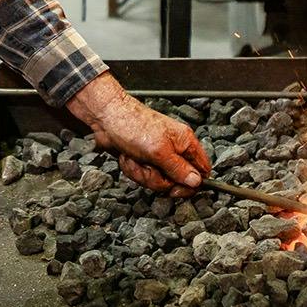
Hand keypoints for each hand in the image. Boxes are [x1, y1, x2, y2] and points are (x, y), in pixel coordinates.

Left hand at [66, 74, 209, 197]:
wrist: (105, 119)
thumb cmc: (132, 125)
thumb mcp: (159, 151)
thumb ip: (178, 169)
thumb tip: (197, 182)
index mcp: (185, 142)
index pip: (201, 170)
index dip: (191, 183)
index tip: (175, 188)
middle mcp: (174, 149)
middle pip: (176, 181)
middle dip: (158, 179)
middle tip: (149, 168)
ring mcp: (158, 156)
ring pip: (158, 181)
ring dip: (142, 174)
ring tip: (134, 159)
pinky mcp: (143, 160)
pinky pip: (143, 177)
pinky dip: (133, 170)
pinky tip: (127, 158)